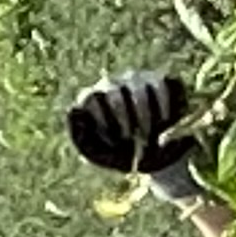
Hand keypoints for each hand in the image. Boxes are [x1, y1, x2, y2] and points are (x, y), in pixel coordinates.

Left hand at [64, 69, 192, 177]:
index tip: (113, 141)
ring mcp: (135, 80)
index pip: (90, 96)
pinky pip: (158, 86)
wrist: (151, 156)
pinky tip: (163, 122)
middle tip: (129, 139)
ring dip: (143, 115)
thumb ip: (80, 136)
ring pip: (137, 88)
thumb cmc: (118, 155)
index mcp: (93, 100)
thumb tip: (72, 110)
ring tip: (147, 136)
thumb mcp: (98, 154)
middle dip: (122, 117)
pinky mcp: (157, 80)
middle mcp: (112, 85)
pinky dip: (162, 106)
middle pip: (112, 89)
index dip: (102, 118)